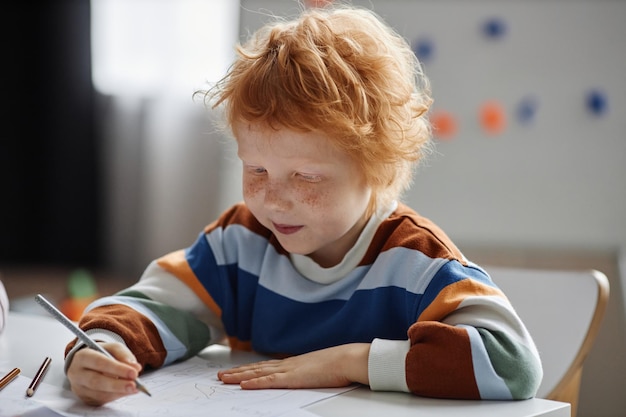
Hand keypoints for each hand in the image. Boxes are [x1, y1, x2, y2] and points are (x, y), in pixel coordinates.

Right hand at [66, 342, 142, 405]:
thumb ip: (123, 354)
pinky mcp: (85, 398)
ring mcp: (80, 388)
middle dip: (117, 385)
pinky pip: (101, 400)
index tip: (133, 373)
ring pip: (99, 393)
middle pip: (96, 381)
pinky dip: (116, 396)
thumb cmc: (100, 354)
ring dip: (118, 392)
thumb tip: (135, 367)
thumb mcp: (112, 348)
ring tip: (134, 389)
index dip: (117, 368)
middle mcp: (78, 374)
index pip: (99, 362)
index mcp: (83, 357)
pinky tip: (126, 392)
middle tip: (134, 385)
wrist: (86, 364)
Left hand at [218, 343, 369, 388]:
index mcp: (294, 363)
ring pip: (258, 373)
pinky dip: (254, 382)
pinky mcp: (292, 378)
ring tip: (224, 379)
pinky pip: (269, 381)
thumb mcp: (320, 368)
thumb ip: (310, 371)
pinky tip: (243, 384)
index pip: (267, 366)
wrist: (346, 359)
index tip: (238, 371)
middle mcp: (287, 364)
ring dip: (240, 376)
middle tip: (222, 376)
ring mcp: (288, 370)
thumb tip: (309, 375)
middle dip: (238, 372)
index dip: (251, 368)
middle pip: (257, 368)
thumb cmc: (339, 364)